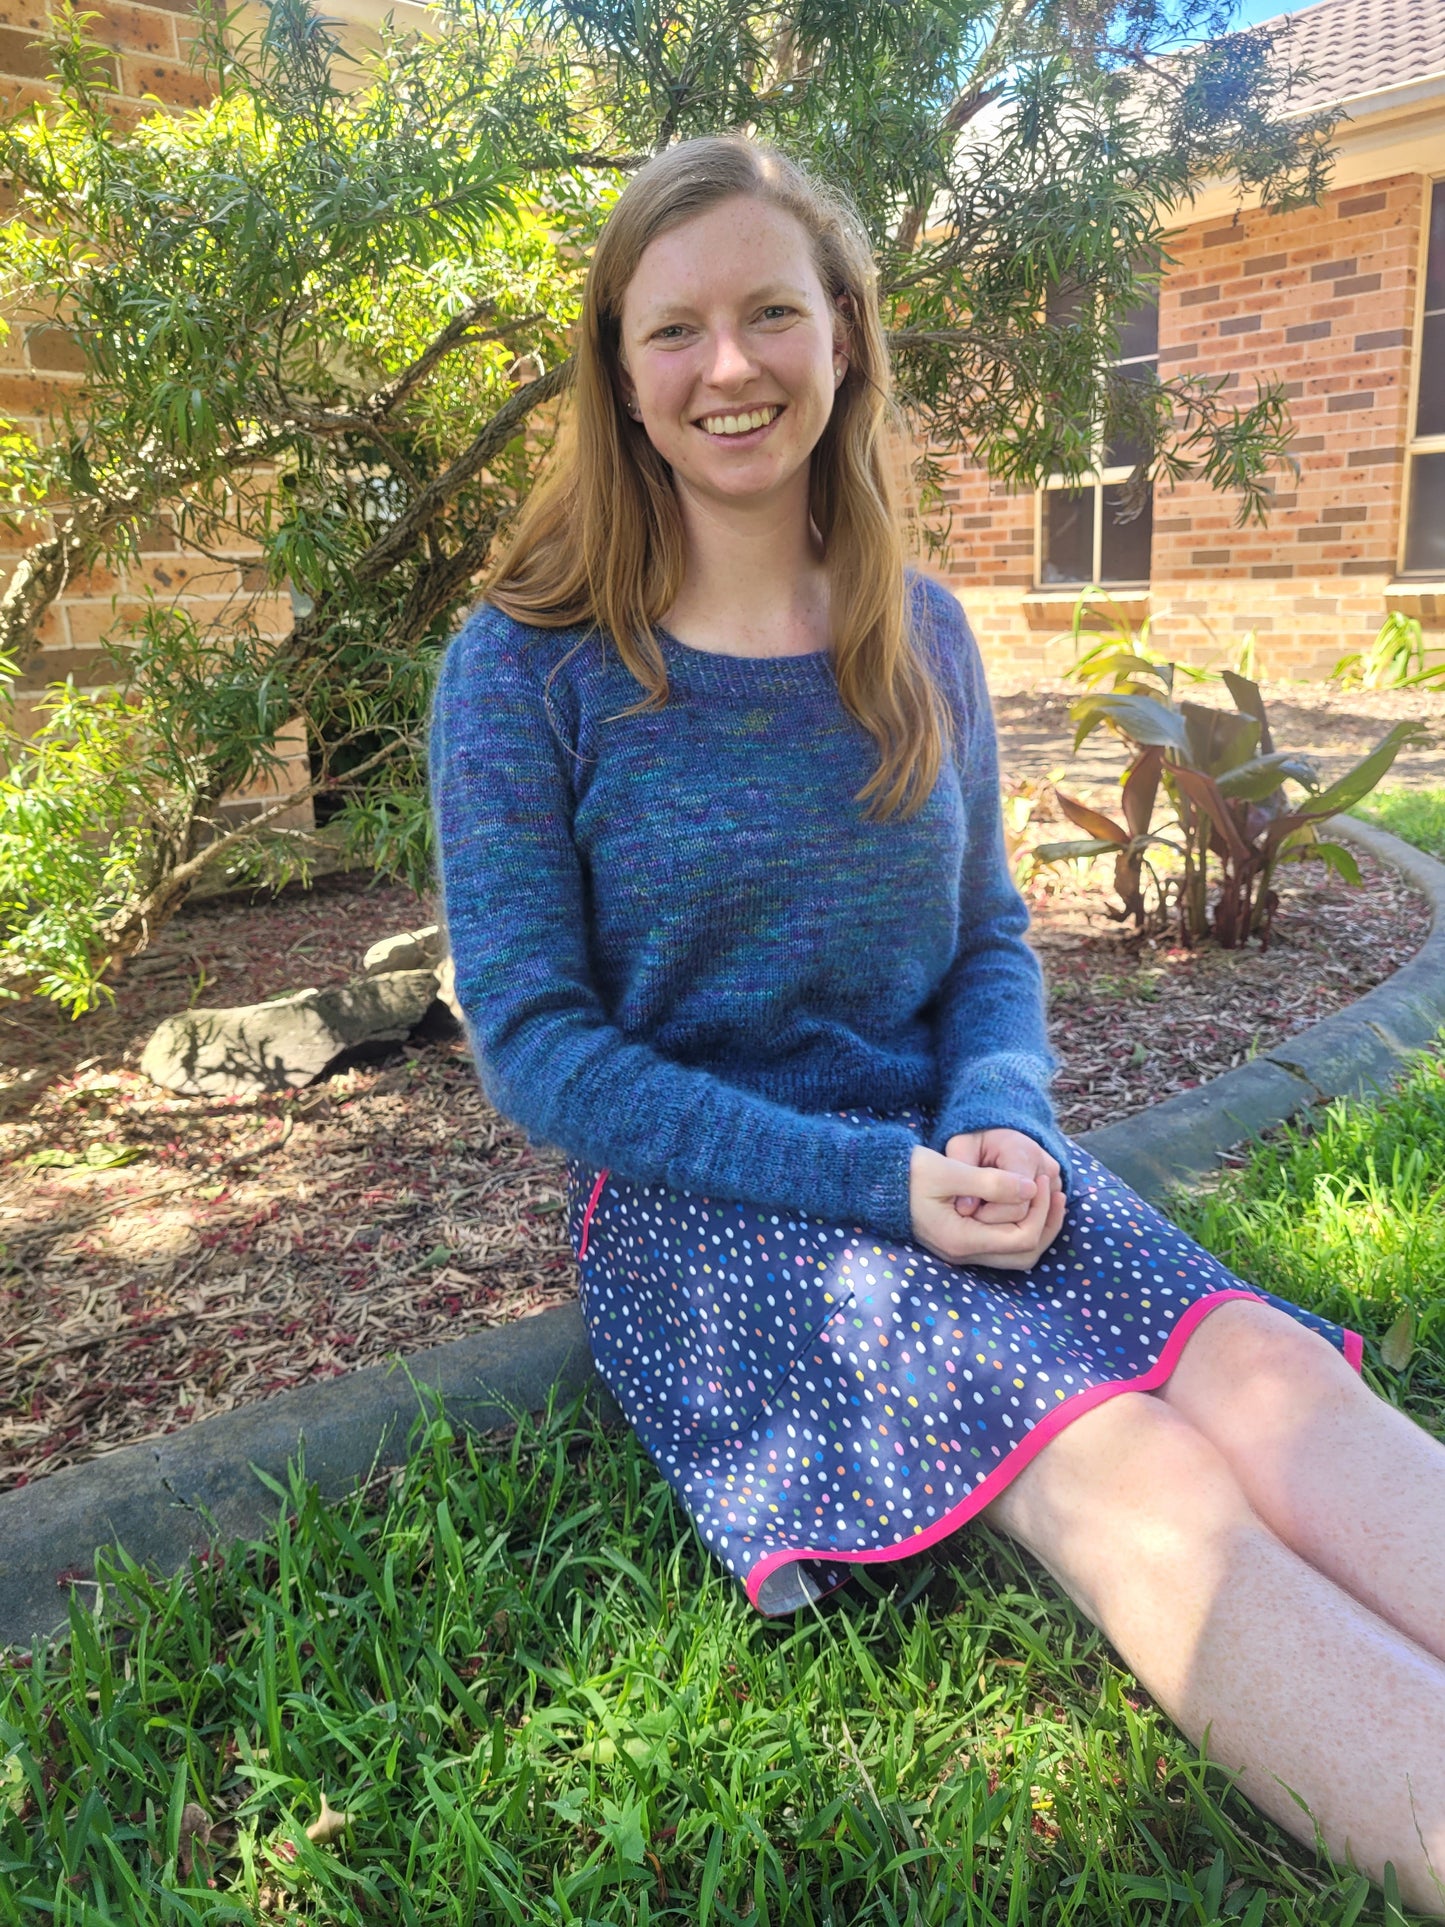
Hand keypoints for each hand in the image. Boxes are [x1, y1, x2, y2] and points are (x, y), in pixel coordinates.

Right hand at [909, 1144, 1064, 1269]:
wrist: (876, 1182)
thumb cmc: (908, 1173)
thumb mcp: (948, 1171)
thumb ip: (991, 1182)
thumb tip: (1031, 1189)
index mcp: (961, 1239)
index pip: (1021, 1237)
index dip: (1040, 1210)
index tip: (1038, 1178)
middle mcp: (964, 1254)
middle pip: (1025, 1254)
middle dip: (1047, 1224)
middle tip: (1053, 1190)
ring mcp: (963, 1252)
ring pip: (1017, 1255)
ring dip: (1038, 1228)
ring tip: (1046, 1196)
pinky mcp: (962, 1243)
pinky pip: (1004, 1246)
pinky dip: (1022, 1228)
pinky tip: (1025, 1203)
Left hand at [944, 1128, 1061, 1227]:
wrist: (995, 1137)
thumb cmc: (975, 1144)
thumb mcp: (961, 1149)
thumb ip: (964, 1178)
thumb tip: (967, 1210)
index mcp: (1024, 1155)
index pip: (1015, 1204)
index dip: (987, 1214)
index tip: (966, 1209)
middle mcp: (1047, 1170)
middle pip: (1025, 1216)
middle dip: (995, 1221)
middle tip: (972, 1212)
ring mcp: (1055, 1183)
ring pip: (1033, 1222)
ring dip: (1006, 1224)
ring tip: (983, 1209)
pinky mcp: (1055, 1194)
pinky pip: (1039, 1221)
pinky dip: (1016, 1223)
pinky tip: (996, 1211)